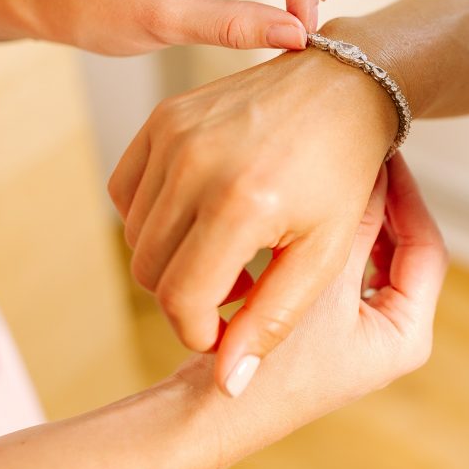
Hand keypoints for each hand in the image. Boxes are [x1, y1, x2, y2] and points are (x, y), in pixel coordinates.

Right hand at [108, 40, 398, 394]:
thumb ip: (274, 318)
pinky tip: (197, 216)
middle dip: (185, 296)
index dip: (198, 331)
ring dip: (171, 257)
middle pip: (149, 271)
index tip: (227, 330)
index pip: (180, 300)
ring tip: (225, 251)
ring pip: (134, 236)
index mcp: (241, 203)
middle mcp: (194, 164)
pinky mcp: (162, 118)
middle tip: (234, 288)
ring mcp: (172, 134)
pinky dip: (151, 217)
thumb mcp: (325, 252)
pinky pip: (126, 192)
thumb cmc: (342, 171)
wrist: (342, 86)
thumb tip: (230, 382)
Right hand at [178, 154, 447, 461]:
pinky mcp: (313, 323)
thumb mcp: (322, 283)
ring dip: (340, 217)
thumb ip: (357, 229)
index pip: (425, 249)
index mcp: (405, 333)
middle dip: (372, 205)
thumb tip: (375, 171)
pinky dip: (307, 236)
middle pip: (390, 249)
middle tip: (358, 156)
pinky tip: (292, 207)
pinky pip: (318, 262)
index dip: (408, 198)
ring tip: (329, 175)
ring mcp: (347, 330)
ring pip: (351, 253)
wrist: (202, 419)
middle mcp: (383, 333)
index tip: (388, 158)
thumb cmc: (268, 372)